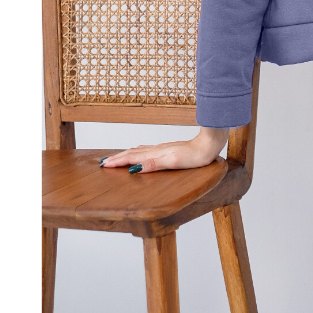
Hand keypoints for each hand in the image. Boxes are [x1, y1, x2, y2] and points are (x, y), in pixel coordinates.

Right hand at [99, 127, 229, 173]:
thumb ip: (154, 163)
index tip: (104, 165)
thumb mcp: (173, 162)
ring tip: (117, 157)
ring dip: (126, 154)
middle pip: (133, 153)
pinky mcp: (169, 149)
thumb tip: (134, 167)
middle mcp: (157, 149)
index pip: (132, 157)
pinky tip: (140, 152)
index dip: (118, 161)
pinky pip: (148, 149)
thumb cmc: (194, 156)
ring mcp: (163, 148)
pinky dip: (138, 151)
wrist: (209, 144)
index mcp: (156, 153)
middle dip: (118, 157)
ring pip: (140, 150)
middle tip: (104, 162)